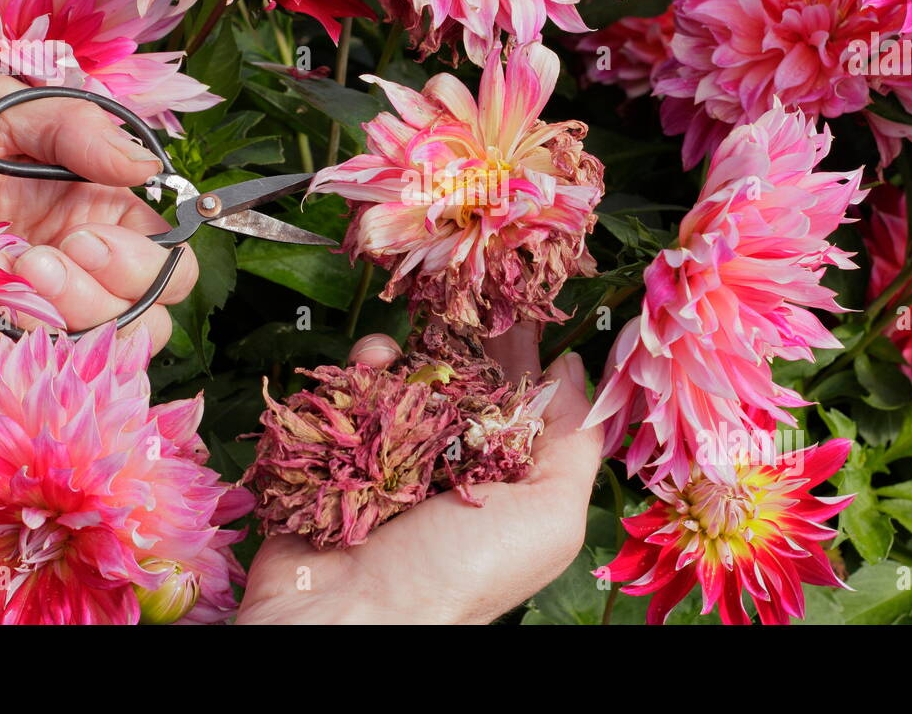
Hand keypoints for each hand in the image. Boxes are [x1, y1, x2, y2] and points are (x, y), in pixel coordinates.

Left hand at [0, 73, 197, 366]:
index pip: (167, 244)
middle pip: (155, 305)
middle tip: (43, 259)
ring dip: (76, 322)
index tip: (89, 236)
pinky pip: (44, 377)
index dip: (148, 252)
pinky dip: (34, 361)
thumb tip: (148, 166)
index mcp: (90, 201)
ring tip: (12, 281)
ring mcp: (36, 311)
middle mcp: (75, 261)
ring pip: (111, 348)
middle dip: (118, 289)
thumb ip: (75, 127)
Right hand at [234, 323, 602, 623]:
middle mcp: (447, 466)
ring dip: (406, 350)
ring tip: (407, 336)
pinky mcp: (335, 452)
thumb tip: (577, 371)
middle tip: (462, 294)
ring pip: (402, 381)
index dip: (521, 353)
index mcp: (503, 480)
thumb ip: (576, 445)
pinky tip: (370, 360)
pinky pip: (347, 395)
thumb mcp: (550, 516)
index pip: (518, 401)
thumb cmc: (459, 575)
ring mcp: (388, 457)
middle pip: (459, 382)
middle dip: (460, 338)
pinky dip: (357, 370)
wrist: (350, 617)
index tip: (521, 303)